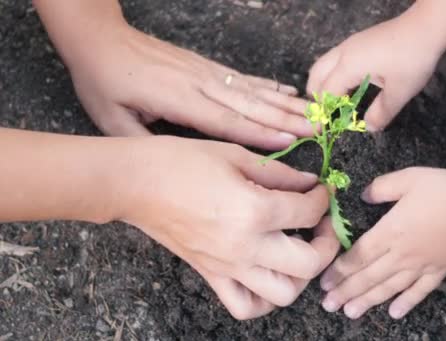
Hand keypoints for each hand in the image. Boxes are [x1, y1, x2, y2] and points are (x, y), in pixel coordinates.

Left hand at [68, 24, 311, 149]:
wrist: (100, 40)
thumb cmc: (104, 82)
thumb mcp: (112, 120)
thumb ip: (146, 144)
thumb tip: (176, 168)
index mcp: (179, 101)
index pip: (226, 121)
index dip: (260, 132)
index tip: (291, 140)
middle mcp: (200, 84)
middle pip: (250, 104)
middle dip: (287, 117)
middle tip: (318, 128)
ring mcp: (206, 73)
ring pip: (253, 89)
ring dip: (285, 102)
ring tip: (313, 112)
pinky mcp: (206, 67)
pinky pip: (243, 78)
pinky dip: (268, 85)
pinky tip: (287, 89)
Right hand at [119, 137, 338, 318]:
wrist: (135, 183)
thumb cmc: (181, 162)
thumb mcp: (237, 155)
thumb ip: (280, 173)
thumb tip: (309, 183)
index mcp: (254, 211)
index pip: (309, 212)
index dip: (323, 198)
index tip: (321, 189)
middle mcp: (246, 246)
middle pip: (309, 263)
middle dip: (327, 243)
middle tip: (323, 224)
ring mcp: (228, 267)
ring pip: (283, 294)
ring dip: (301, 275)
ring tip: (299, 251)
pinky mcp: (212, 276)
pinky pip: (245, 306)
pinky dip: (264, 300)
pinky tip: (269, 275)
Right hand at [307, 11, 441, 131]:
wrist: (426, 27)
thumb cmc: (413, 58)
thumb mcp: (399, 92)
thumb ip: (381, 112)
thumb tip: (369, 127)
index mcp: (348, 66)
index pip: (327, 93)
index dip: (324, 112)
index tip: (325, 128)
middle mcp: (343, 53)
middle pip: (316, 75)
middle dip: (316, 96)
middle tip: (326, 114)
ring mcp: (350, 44)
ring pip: (324, 64)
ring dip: (324, 83)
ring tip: (336, 102)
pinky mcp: (359, 41)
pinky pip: (335, 59)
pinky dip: (333, 74)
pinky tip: (350, 85)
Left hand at [319, 167, 445, 318]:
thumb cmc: (443, 189)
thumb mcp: (408, 178)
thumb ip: (382, 187)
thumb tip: (364, 195)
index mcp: (390, 231)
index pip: (359, 256)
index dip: (340, 271)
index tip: (324, 282)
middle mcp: (402, 253)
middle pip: (369, 277)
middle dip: (346, 292)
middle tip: (329, 305)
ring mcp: (420, 265)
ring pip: (389, 288)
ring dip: (368, 301)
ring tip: (351, 313)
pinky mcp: (439, 271)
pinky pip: (419, 292)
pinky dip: (406, 303)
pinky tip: (393, 314)